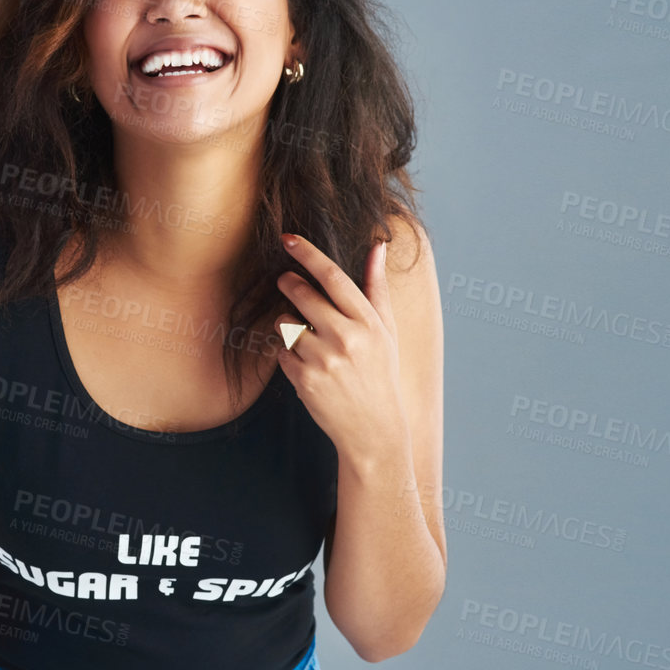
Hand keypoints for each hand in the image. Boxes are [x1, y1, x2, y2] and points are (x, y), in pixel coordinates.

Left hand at [274, 233, 407, 464]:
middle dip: (289, 284)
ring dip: (288, 324)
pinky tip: (307, 367)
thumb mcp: (387, 331)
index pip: (333, 276)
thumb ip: (377, 288)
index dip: (307, 254)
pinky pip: (282, 353)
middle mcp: (346, 338)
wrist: (374, 429)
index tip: (288, 239)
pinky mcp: (305, 380)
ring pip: (286, 324)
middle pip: (302, 294)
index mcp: (368, 322)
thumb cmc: (380, 374)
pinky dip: (289, 356)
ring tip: (306, 338)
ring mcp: (324, 360)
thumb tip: (377, 246)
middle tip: (286, 282)